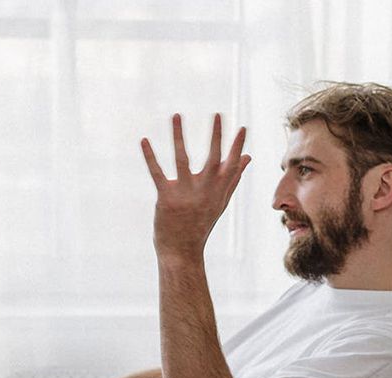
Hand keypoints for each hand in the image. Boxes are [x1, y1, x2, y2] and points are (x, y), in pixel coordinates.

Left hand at [141, 113, 250, 260]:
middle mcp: (204, 190)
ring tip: (177, 115)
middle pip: (213, 158)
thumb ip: (233, 178)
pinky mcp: (166, 197)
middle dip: (216, 135)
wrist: (181, 250)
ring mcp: (185, 193)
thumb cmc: (200, 223)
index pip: (231, 165)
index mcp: (218, 190)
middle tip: (217, 113)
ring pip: (182, 159)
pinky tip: (144, 140)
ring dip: (178, 135)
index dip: (237, 146)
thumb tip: (247, 158)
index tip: (242, 127)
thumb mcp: (220, 201)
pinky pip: (157, 172)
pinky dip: (150, 156)